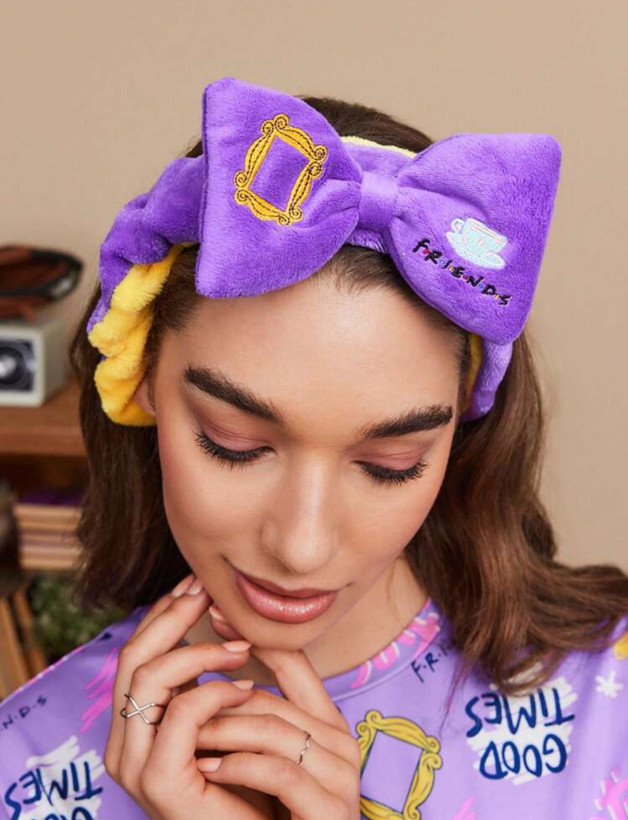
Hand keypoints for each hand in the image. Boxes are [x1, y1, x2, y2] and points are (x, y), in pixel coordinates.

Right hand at [104, 573, 276, 819]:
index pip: (136, 654)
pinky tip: (246, 687)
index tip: (197, 583)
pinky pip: (182, 712)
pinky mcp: (158, 781)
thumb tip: (217, 614)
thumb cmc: (249, 779)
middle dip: (171, 615)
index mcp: (135, 725)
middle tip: (208, 590)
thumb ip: (211, 677)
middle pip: (132, 657)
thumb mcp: (225, 716)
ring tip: (240, 648)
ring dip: (199, 651)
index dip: (163, 612)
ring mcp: (135, 764)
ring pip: (149, 677)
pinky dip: (215, 690)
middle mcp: (123, 742)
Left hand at [197, 604, 362, 819]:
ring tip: (186, 743)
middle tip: (176, 700)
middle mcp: (340, 743)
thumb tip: (219, 660)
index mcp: (328, 723)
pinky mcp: (330, 810)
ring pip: (273, 731)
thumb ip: (256, 714)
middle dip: (218, 699)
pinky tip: (209, 771)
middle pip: (272, 700)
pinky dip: (240, 767)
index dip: (251, 637)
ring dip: (221, 733)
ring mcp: (340, 776)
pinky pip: (280, 772)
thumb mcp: (271, 758)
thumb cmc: (282, 816)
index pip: (295, 663)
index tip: (213, 616)